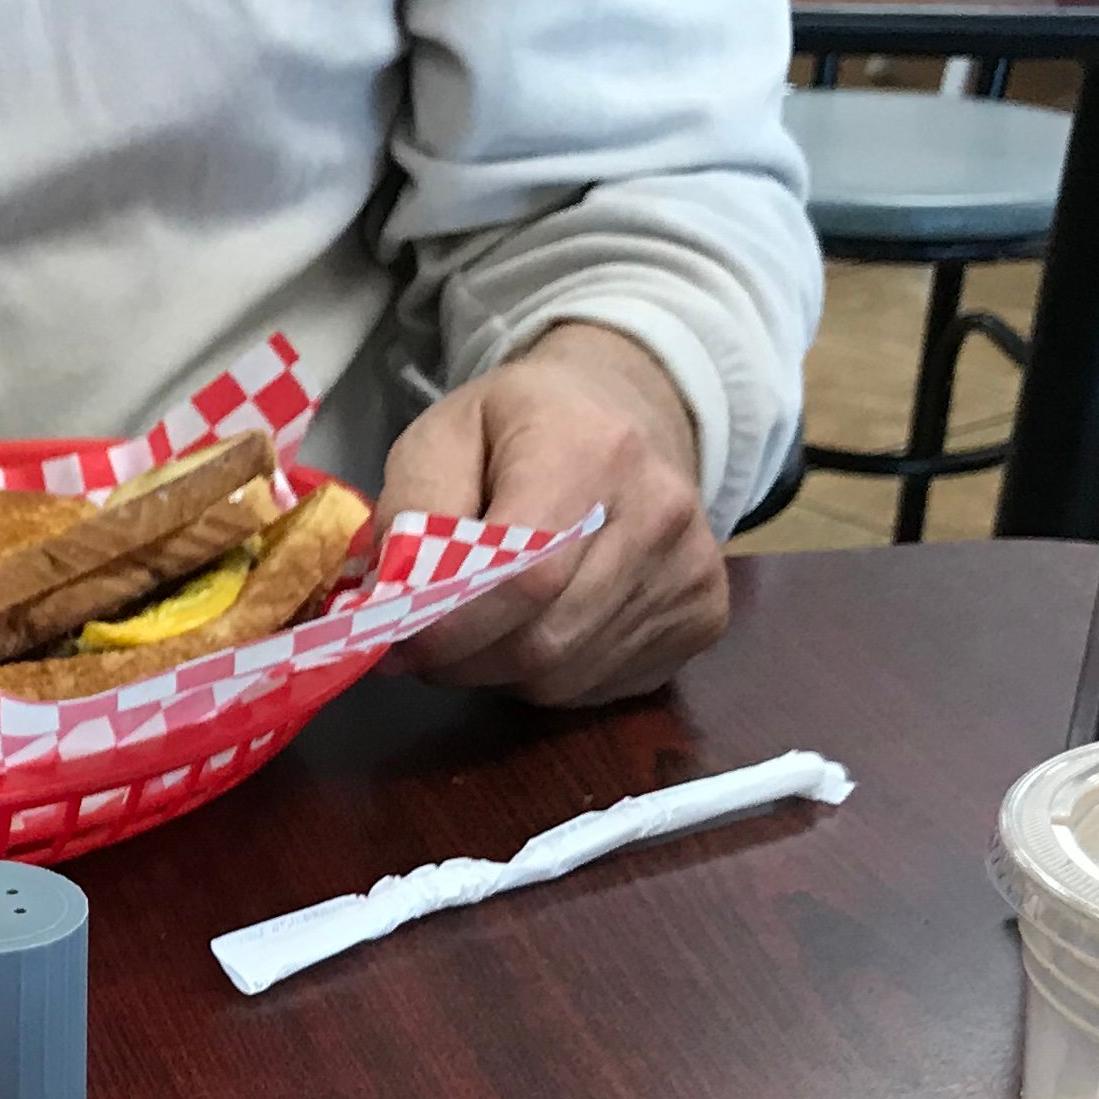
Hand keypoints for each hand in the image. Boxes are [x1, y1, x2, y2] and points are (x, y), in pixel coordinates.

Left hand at [381, 322, 727, 709]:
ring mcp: (692, 569)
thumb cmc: (517, 429)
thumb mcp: (441, 438)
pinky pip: (601, 685)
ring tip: (484, 623)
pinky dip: (551, 676)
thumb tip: (393, 608)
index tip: (396, 643)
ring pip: (566, 676)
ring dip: (501, 671)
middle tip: (424, 642)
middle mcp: (660, 511)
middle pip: (542, 640)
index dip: (449, 629)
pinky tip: (543, 624)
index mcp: (593, 448)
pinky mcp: (705, 616)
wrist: (627, 413)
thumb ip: (411, 515)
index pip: (522, 576)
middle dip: (463, 659)